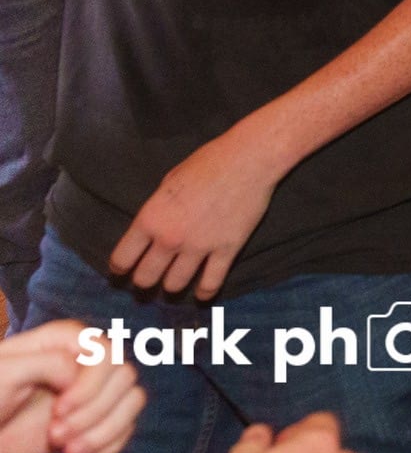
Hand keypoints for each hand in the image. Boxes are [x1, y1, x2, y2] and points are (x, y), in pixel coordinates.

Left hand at [0, 320, 143, 452]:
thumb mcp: (6, 373)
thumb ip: (47, 362)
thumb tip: (78, 375)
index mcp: (68, 341)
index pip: (107, 354)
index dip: (90, 386)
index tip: (58, 411)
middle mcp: (89, 360)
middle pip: (125, 377)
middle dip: (93, 413)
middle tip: (55, 434)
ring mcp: (97, 390)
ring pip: (133, 401)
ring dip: (103, 432)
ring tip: (69, 452)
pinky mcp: (99, 418)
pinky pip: (126, 428)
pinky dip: (107, 447)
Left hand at [111, 124, 287, 296]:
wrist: (248, 159)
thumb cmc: (207, 163)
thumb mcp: (168, 183)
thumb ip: (156, 211)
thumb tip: (152, 229)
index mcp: (150, 219)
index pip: (122, 259)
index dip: (119, 269)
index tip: (122, 271)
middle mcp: (170, 238)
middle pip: (145, 278)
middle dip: (144, 282)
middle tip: (149, 279)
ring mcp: (199, 247)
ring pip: (175, 285)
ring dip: (172, 286)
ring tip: (175, 283)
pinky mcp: (226, 250)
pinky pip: (211, 283)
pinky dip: (204, 293)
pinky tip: (202, 294)